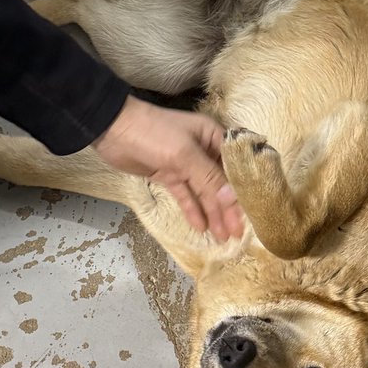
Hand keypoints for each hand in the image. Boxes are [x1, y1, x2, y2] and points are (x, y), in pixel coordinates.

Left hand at [92, 96, 243, 241]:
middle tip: (237, 234)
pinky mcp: (170, 175)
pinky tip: (201, 227)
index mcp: (214, 137)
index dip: (246, 190)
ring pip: (205, 192)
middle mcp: (205, 151)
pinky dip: (193, 210)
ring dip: (213, 213)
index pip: (237, 167)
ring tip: (223, 237)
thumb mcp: (184, 155)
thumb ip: (209, 178)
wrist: (112, 130)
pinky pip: (186, 195)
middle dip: (229, 208)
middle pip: (222, 183)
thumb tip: (233, 200)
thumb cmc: (154, 134)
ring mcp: (186, 165)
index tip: (255, 213)